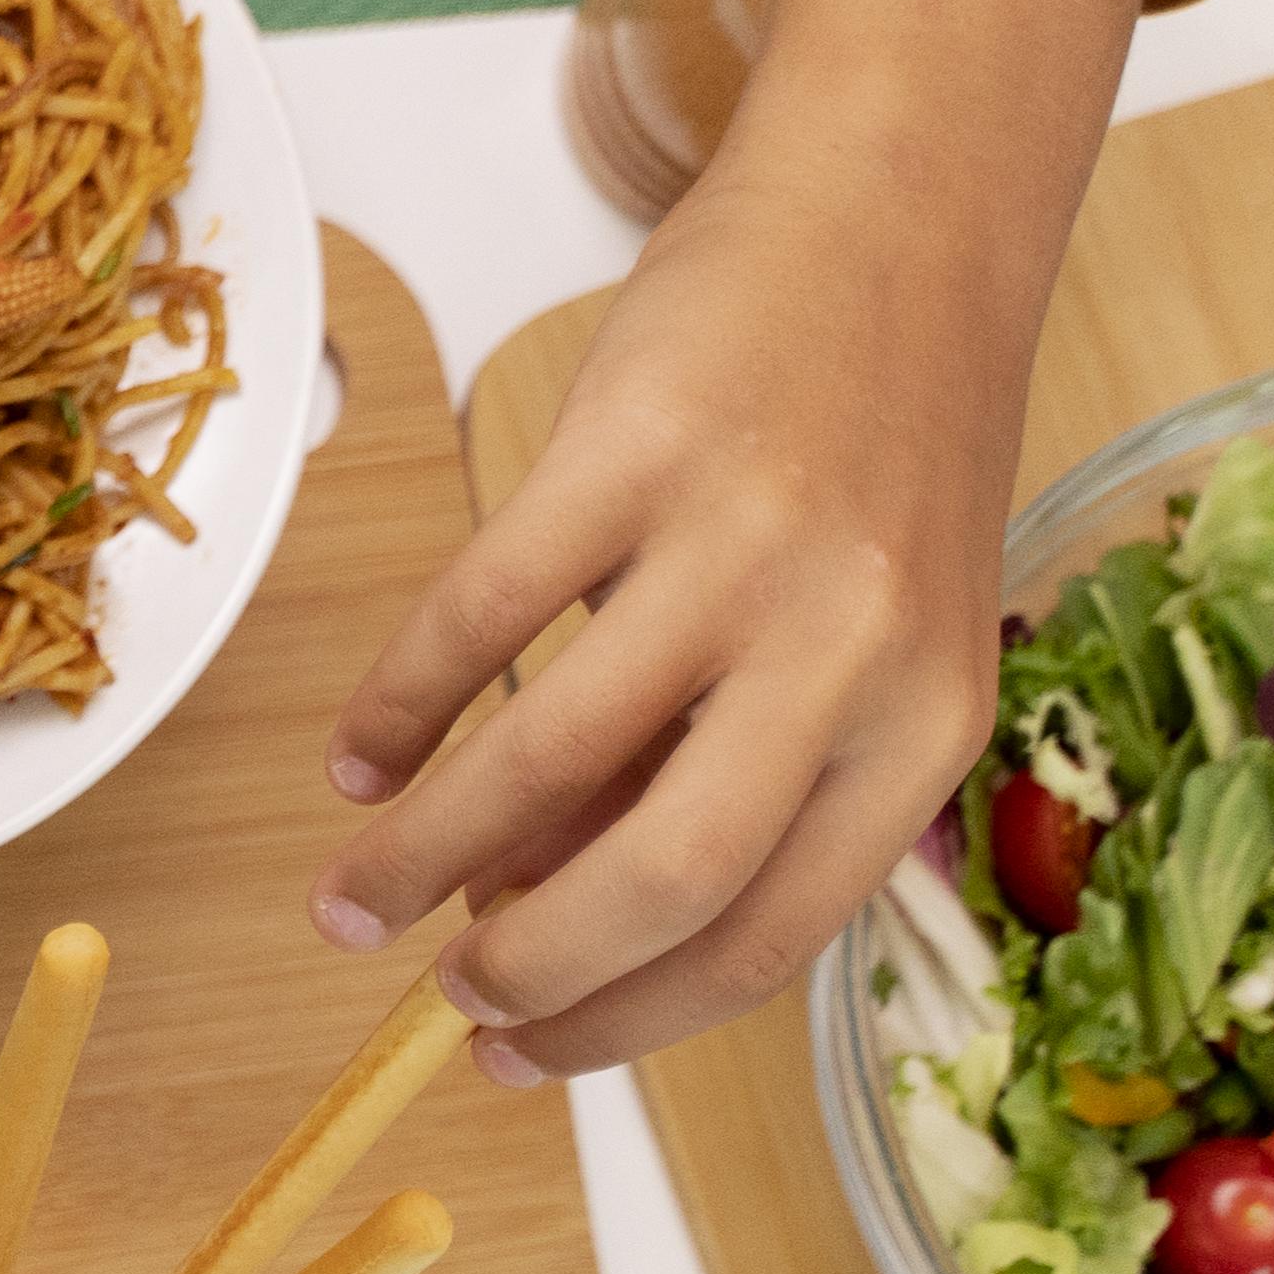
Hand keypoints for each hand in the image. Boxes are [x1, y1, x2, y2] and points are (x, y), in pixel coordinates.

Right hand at [308, 0, 1159, 1073]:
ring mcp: (741, 544)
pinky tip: (360, 750)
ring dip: (420, 849)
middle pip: (663, 875)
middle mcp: (851, 645)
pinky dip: (398, 704)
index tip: (519, 1054)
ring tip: (348, 891)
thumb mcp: (863, 636)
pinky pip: (484, 615)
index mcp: (925, 720)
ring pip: (549, 758)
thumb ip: (742, 771)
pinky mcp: (634, 449)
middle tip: (433, 988)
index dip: (624, 1021)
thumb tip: (556, 911)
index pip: (768, 933)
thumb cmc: (874, 451)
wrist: (903, 219)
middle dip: (522, 965)